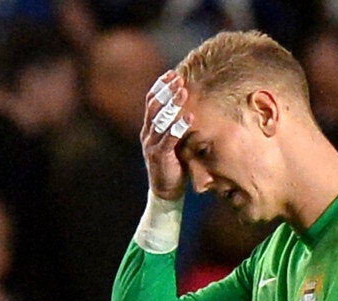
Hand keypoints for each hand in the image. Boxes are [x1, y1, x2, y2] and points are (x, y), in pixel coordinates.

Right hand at [141, 70, 190, 199]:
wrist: (165, 191)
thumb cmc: (173, 164)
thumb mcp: (172, 142)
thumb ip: (175, 126)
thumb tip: (189, 107)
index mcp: (149, 128)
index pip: (151, 102)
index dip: (160, 86)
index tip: (171, 73)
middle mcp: (148, 134)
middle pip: (154, 106)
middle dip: (166, 90)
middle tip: (178, 78)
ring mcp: (152, 144)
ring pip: (160, 119)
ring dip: (172, 103)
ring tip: (183, 91)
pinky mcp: (160, 156)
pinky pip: (169, 138)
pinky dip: (179, 126)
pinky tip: (189, 116)